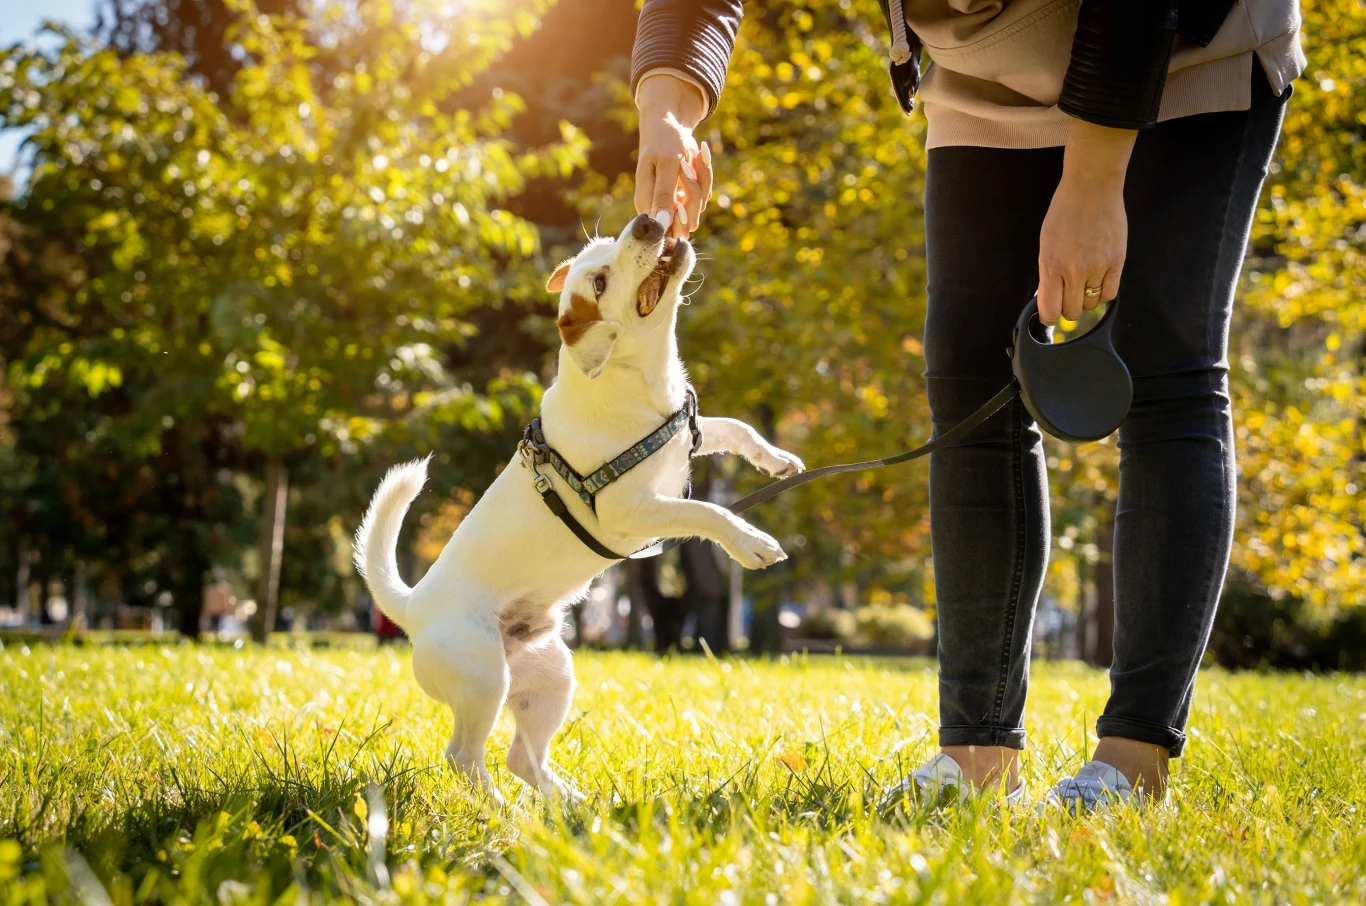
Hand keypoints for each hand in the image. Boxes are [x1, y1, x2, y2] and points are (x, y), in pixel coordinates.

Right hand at [634, 74, 713, 238]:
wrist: (668, 126)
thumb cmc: (663, 142)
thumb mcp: (666, 165)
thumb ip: (664, 195)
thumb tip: (660, 223)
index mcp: (647, 204)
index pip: (667, 228)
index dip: (679, 218)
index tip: (682, 196)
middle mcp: (661, 208)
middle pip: (688, 222)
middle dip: (695, 194)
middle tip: (687, 165)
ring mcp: (676, 202)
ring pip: (700, 205)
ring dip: (702, 178)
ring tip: (695, 154)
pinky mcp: (688, 195)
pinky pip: (705, 193)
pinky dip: (704, 173)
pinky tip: (698, 154)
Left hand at [1037, 120, 1136, 324]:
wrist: (1092, 189)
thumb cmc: (1064, 212)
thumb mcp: (1046, 242)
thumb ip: (1047, 272)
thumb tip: (1045, 296)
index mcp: (1051, 266)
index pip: (1049, 310)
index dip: (1049, 317)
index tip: (1050, 313)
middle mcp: (1073, 271)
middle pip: (1071, 312)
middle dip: (1067, 309)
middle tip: (1068, 296)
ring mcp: (1097, 268)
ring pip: (1091, 305)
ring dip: (1085, 301)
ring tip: (1084, 285)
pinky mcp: (1117, 262)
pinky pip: (1110, 294)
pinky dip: (1103, 294)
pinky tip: (1099, 283)